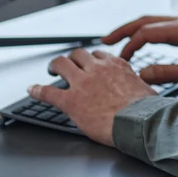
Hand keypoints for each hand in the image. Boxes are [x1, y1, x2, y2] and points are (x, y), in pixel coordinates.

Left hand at [28, 49, 154, 145]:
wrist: (137, 122)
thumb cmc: (145, 110)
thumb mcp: (145, 89)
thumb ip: (137, 85)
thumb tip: (143, 92)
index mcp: (116, 65)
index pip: (99, 55)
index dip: (91, 59)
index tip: (89, 64)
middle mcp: (97, 69)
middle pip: (78, 54)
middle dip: (71, 58)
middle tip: (67, 65)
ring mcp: (82, 83)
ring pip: (61, 64)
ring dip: (54, 66)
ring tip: (51, 71)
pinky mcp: (70, 101)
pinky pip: (48, 92)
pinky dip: (37, 90)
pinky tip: (32, 90)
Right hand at [102, 15, 177, 85]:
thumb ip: (168, 74)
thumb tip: (142, 75)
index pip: (147, 32)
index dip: (130, 46)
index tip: (120, 61)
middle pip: (146, 20)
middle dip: (124, 30)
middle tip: (105, 41)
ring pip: (155, 21)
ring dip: (135, 30)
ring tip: (118, 41)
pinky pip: (164, 26)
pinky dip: (148, 31)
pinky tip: (144, 41)